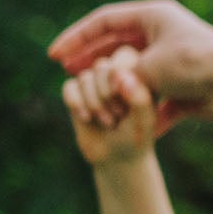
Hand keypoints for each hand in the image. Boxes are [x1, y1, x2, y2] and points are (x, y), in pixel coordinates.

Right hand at [48, 0, 212, 115]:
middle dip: (90, 61)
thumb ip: (119, 77)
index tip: (54, 55)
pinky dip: (139, 111)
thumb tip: (104, 90)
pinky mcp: (181, 89)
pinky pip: (152, 99)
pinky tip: (121, 124)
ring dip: (112, 89)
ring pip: (132, 75)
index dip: (76, 37)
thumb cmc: (196, 63)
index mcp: (151, 17)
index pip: (104, 21)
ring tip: (88, 101)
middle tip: (66, 74)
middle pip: (115, 47)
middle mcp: (160, 37)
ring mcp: (170, 62)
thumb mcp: (147, 66)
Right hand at [61, 47, 173, 163]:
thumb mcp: (143, 122)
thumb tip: (121, 75)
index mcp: (138, 73)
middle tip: (117, 116)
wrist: (117, 158)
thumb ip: (139, 98)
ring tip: (107, 122)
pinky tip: (86, 118)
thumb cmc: (136, 138)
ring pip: (84, 76)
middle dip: (105, 94)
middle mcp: (116, 73)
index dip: (119, 77)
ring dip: (93, 102)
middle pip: (101, 65)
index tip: (125, 103)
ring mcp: (95, 82)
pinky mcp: (78, 93)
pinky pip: (69, 86)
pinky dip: (75, 102)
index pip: (124, 55)